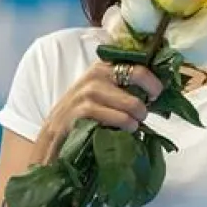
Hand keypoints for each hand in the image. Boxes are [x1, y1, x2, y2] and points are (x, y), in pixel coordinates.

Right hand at [35, 63, 161, 164]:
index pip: (138, 65)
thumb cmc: (82, 118)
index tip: (156, 96)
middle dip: (147, 98)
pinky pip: (117, 117)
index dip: (153, 81)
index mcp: (102, 67)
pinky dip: (126, 126)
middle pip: (137, 76)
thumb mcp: (101, 97)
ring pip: (131, 101)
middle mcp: (95, 74)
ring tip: (133, 126)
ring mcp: (87, 92)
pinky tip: (124, 131)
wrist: (51, 141)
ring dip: (137, 117)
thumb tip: (156, 93)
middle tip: (143, 114)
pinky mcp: (81, 112)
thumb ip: (123, 89)